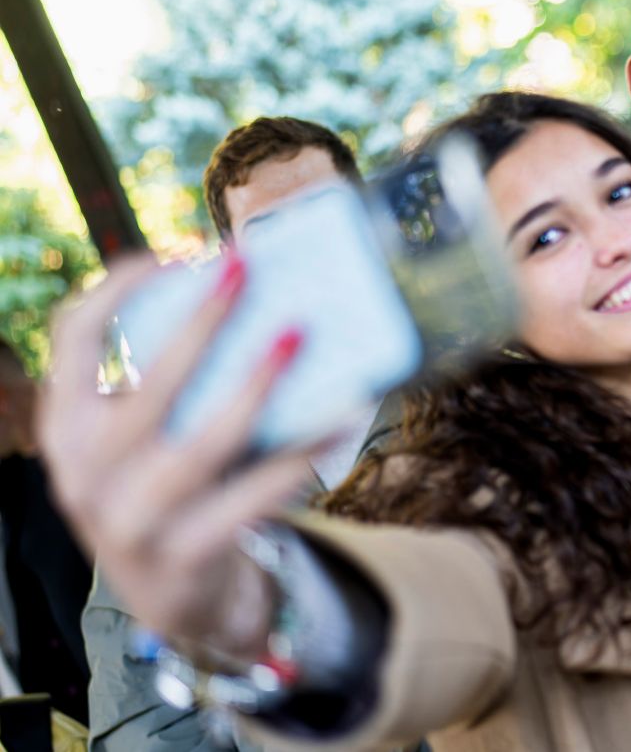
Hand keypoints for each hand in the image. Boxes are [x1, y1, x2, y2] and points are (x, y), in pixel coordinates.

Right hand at [39, 254, 317, 660]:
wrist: (171, 597)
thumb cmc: (167, 485)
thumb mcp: (145, 435)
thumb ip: (176, 381)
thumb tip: (261, 297)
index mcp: (67, 427)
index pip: (71, 339)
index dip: (116, 289)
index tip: (175, 254)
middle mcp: (85, 473)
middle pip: (149, 386)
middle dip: (200, 321)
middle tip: (246, 267)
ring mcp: (130, 521)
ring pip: (202, 444)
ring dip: (256, 386)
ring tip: (298, 336)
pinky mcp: (183, 557)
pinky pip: (253, 497)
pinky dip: (300, 455)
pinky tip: (341, 417)